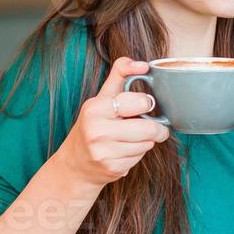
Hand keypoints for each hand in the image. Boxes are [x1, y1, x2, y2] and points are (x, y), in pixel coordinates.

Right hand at [57, 57, 169, 186]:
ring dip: (147, 142)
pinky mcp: (112, 168)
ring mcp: (103, 152)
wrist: (75, 163)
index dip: (147, 104)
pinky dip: (138, 154)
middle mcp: (96, 130)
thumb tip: (142, 64)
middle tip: (156, 128)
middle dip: (157, 129)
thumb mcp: (102, 97)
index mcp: (95, 108)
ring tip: (133, 139)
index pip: (139, 102)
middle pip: (148, 129)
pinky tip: (125, 151)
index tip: (146, 105)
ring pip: (146, 144)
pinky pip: (140, 158)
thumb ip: (120, 75)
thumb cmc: (93, 125)